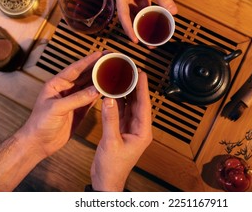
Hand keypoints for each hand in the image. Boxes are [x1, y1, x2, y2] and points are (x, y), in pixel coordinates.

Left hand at [0, 52, 102, 190]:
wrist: (38, 143)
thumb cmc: (40, 124)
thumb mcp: (57, 109)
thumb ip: (76, 99)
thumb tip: (96, 90)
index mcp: (56, 84)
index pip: (75, 69)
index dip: (88, 61)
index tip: (101, 53)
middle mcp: (66, 89)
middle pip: (85, 75)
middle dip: (98, 67)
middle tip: (111, 59)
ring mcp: (73, 100)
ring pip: (90, 86)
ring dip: (101, 79)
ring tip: (114, 71)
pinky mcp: (79, 110)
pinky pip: (92, 99)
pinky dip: (101, 93)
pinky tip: (109, 89)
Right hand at [90, 69, 152, 190]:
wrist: (106, 180)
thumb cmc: (113, 167)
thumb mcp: (111, 142)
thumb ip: (110, 120)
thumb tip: (109, 99)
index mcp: (142, 132)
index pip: (144, 105)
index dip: (143, 88)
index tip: (141, 73)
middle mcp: (138, 128)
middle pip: (137, 103)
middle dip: (134, 87)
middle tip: (130, 71)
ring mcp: (130, 129)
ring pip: (129, 106)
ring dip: (125, 93)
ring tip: (121, 78)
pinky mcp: (120, 130)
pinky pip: (120, 112)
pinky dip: (116, 102)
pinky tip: (111, 93)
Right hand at [114, 0, 177, 42]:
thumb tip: (172, 11)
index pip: (123, 15)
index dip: (128, 29)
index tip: (134, 40)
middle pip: (128, 19)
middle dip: (136, 32)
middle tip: (146, 44)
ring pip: (135, 16)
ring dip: (142, 26)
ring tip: (151, 38)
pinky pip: (142, 10)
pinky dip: (148, 17)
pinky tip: (155, 24)